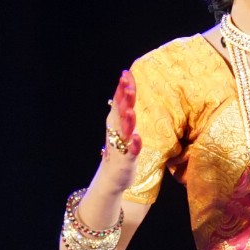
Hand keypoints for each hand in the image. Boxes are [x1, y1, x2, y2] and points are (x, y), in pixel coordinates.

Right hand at [101, 70, 142, 188]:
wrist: (113, 176)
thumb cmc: (120, 147)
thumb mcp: (122, 125)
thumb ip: (125, 107)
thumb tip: (128, 87)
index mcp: (116, 120)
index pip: (119, 100)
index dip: (123, 87)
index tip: (126, 73)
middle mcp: (117, 129)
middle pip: (120, 111)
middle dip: (124, 98)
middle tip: (127, 85)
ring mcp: (121, 143)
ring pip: (125, 129)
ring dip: (128, 120)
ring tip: (130, 110)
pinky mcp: (127, 158)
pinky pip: (131, 150)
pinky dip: (134, 144)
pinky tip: (137, 138)